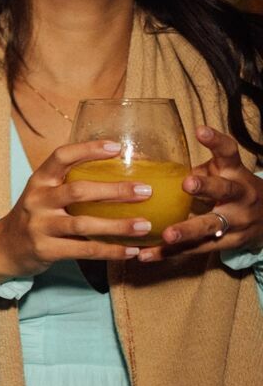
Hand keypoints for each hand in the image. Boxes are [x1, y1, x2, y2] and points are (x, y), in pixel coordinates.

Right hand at [0, 139, 150, 279]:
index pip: (61, 157)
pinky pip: (84, 251)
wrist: (4, 247)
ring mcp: (40, 226)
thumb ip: (71, 184)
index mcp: (39, 181)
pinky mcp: (46, 250)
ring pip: (83, 224)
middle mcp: (37, 200)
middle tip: (145, 190)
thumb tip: (123, 174)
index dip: (88, 150)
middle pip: (78, 191)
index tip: (116, 147)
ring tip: (145, 225)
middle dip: (115, 191)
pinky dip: (110, 251)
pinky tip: (131, 251)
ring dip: (118, 225)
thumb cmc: (35, 216)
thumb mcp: (44, 194)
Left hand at [136, 126, 262, 261]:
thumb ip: (195, 169)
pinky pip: (197, 248)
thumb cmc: (232, 188)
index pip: (229, 153)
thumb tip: (145, 162)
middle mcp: (240, 195)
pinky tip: (146, 255)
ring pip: (212, 225)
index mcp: (235, 173)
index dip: (216, 141)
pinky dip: (170, 253)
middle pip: (225, 190)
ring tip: (167, 234)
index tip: (200, 130)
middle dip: (207, 187)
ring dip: (188, 230)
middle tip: (187, 183)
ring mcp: (238, 221)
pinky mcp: (229, 243)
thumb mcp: (222, 173)